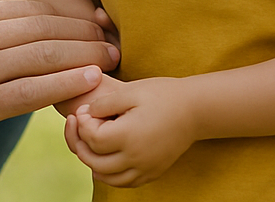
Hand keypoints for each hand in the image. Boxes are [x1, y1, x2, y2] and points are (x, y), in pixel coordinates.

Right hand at [0, 0, 118, 158]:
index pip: (27, 7)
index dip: (67, 12)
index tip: (93, 18)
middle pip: (44, 25)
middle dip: (85, 31)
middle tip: (115, 36)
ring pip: (44, 53)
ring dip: (86, 55)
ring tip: (114, 58)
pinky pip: (29, 91)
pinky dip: (65, 83)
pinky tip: (90, 82)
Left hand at [63, 76, 197, 187]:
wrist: (195, 109)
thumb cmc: (163, 95)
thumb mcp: (131, 91)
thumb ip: (104, 104)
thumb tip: (84, 114)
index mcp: (129, 136)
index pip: (92, 139)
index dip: (82, 124)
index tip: (84, 111)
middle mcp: (136, 158)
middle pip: (95, 162)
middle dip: (81, 144)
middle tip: (79, 127)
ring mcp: (146, 168)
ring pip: (108, 177)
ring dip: (93, 163)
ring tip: (88, 144)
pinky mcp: (153, 172)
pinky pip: (125, 182)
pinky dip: (110, 175)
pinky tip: (105, 160)